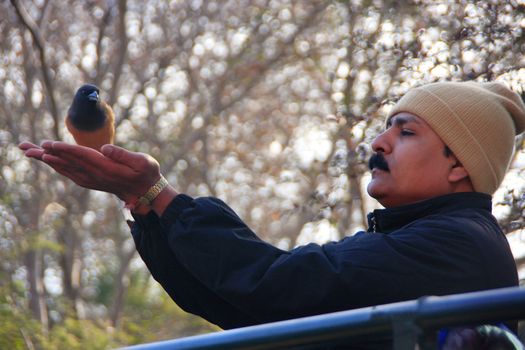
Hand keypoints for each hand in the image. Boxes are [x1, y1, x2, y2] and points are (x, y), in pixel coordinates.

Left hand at [19, 141, 161, 205]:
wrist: (148, 192)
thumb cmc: (148, 173)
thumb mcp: (143, 161)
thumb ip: (124, 155)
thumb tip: (105, 147)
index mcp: (107, 168)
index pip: (82, 156)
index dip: (65, 149)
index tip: (48, 144)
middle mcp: (96, 176)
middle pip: (68, 163)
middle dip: (47, 153)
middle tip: (27, 147)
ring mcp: (93, 180)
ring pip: (66, 169)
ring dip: (48, 160)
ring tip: (31, 152)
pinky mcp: (92, 182)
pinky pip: (71, 174)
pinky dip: (58, 167)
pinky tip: (50, 162)